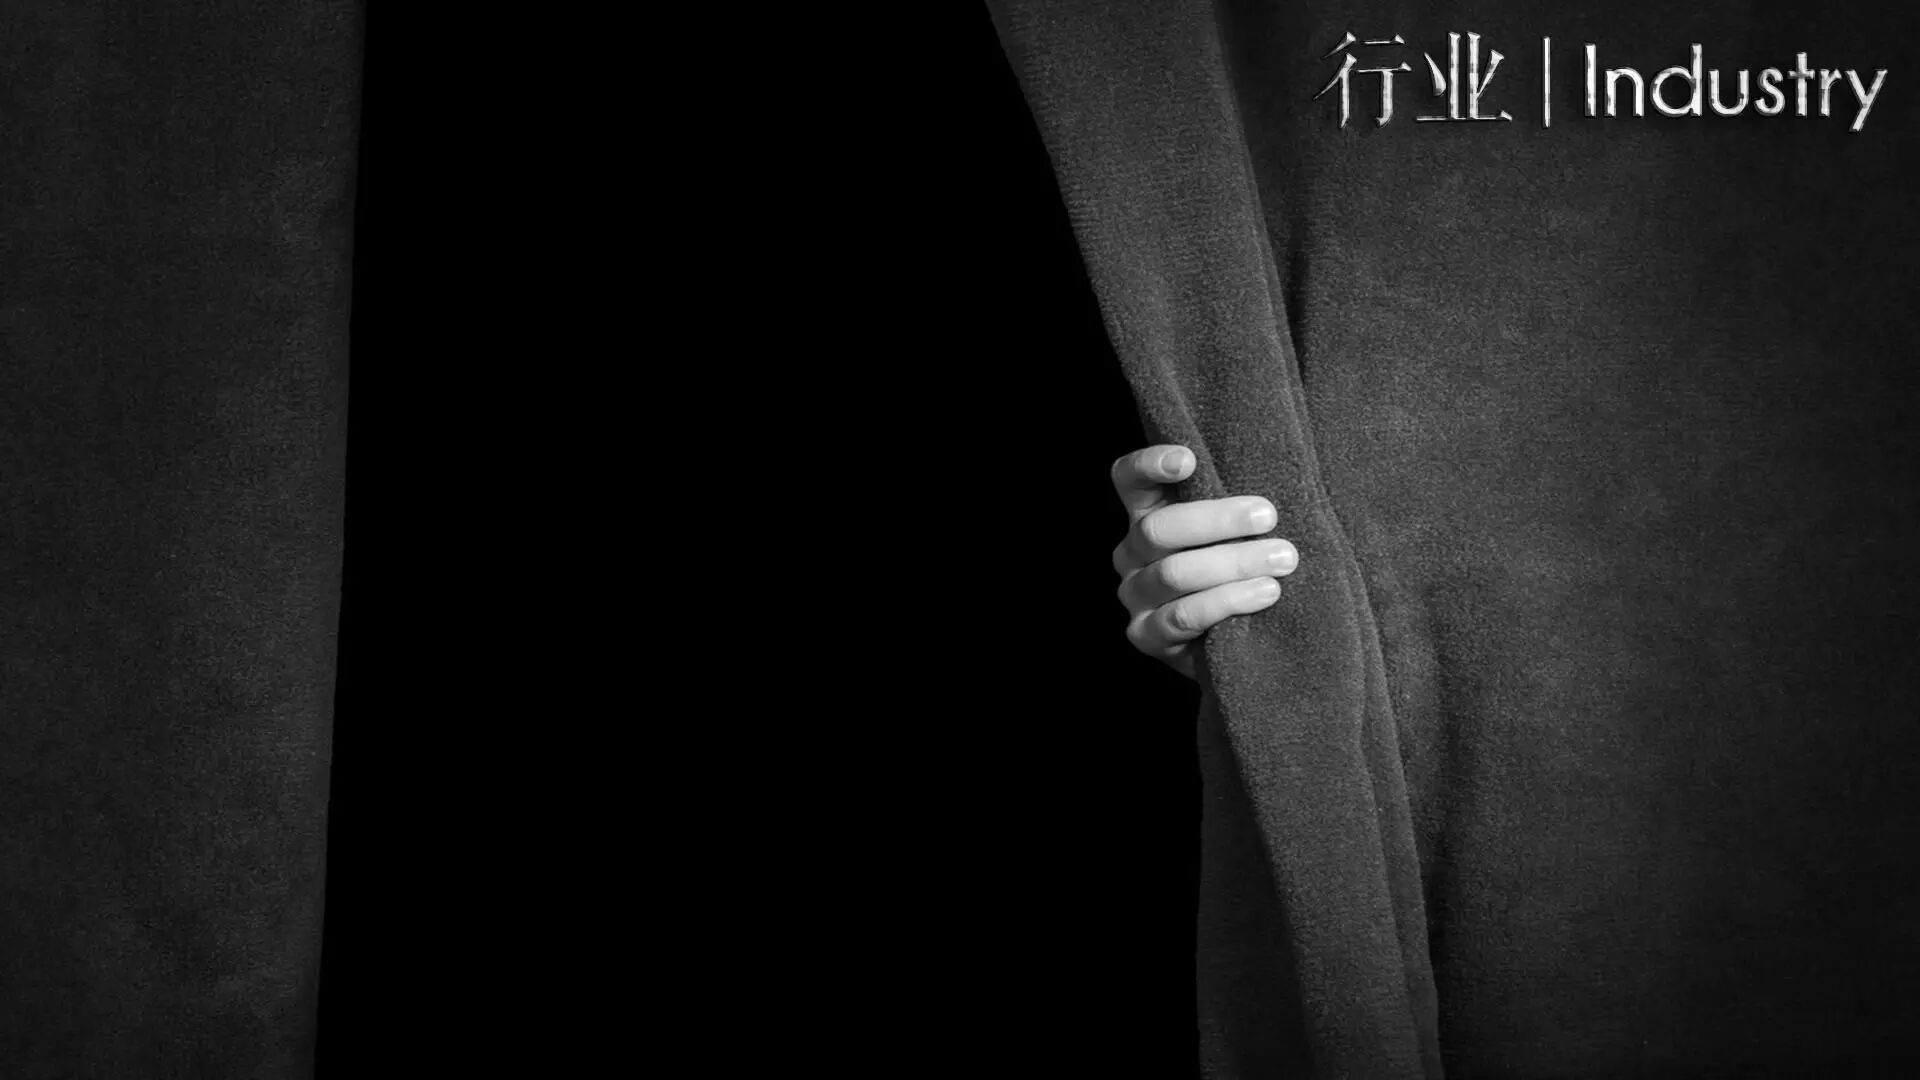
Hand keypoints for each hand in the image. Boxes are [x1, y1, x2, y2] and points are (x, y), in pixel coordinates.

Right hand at [1111, 445, 1298, 679]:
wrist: (1244, 640)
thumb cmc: (1248, 569)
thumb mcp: (1239, 531)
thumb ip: (1238, 505)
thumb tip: (1275, 476)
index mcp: (1147, 514)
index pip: (1129, 479)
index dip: (1149, 465)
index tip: (1189, 460)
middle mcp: (1131, 552)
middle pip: (1157, 528)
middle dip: (1216, 520)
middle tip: (1268, 516)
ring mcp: (1135, 595)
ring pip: (1172, 572)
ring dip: (1233, 564)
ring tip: (1282, 560)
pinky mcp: (1147, 635)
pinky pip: (1181, 616)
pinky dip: (1226, 602)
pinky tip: (1264, 593)